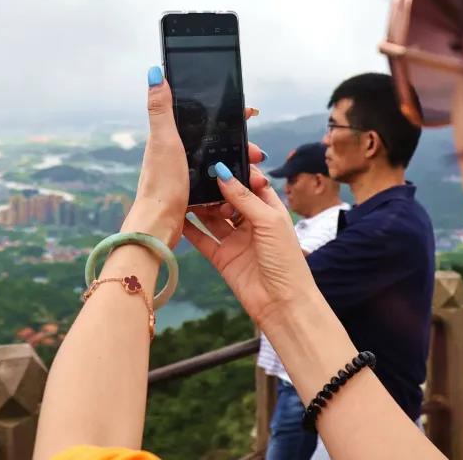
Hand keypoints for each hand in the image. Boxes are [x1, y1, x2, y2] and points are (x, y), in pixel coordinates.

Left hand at [123, 66, 263, 246]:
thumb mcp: (164, 140)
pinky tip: (244, 192)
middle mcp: (178, 153)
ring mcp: (186, 173)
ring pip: (221, 164)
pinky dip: (234, 185)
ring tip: (257, 177)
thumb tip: (154, 73)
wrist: (159, 224)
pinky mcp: (193, 193)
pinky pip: (220, 184)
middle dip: (241, 146)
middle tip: (257, 154)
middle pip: (218, 142)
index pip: (204, 117)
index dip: (228, 114)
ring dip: (241, 168)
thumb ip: (161, 108)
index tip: (249, 114)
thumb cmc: (161, 184)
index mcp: (171, 138)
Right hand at [183, 165, 318, 330]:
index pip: (250, 184)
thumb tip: (223, 174)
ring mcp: (235, 240)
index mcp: (269, 210)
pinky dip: (190, 228)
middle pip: (229, 199)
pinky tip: (177, 216)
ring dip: (201, 205)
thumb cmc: (285, 260)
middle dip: (214, 188)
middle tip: (197, 176)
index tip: (217, 160)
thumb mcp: (268, 221)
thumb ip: (244, 198)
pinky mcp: (222, 257)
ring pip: (213, 217)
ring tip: (183, 191)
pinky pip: (202, 239)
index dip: (236, 172)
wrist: (282, 303)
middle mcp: (251, 223)